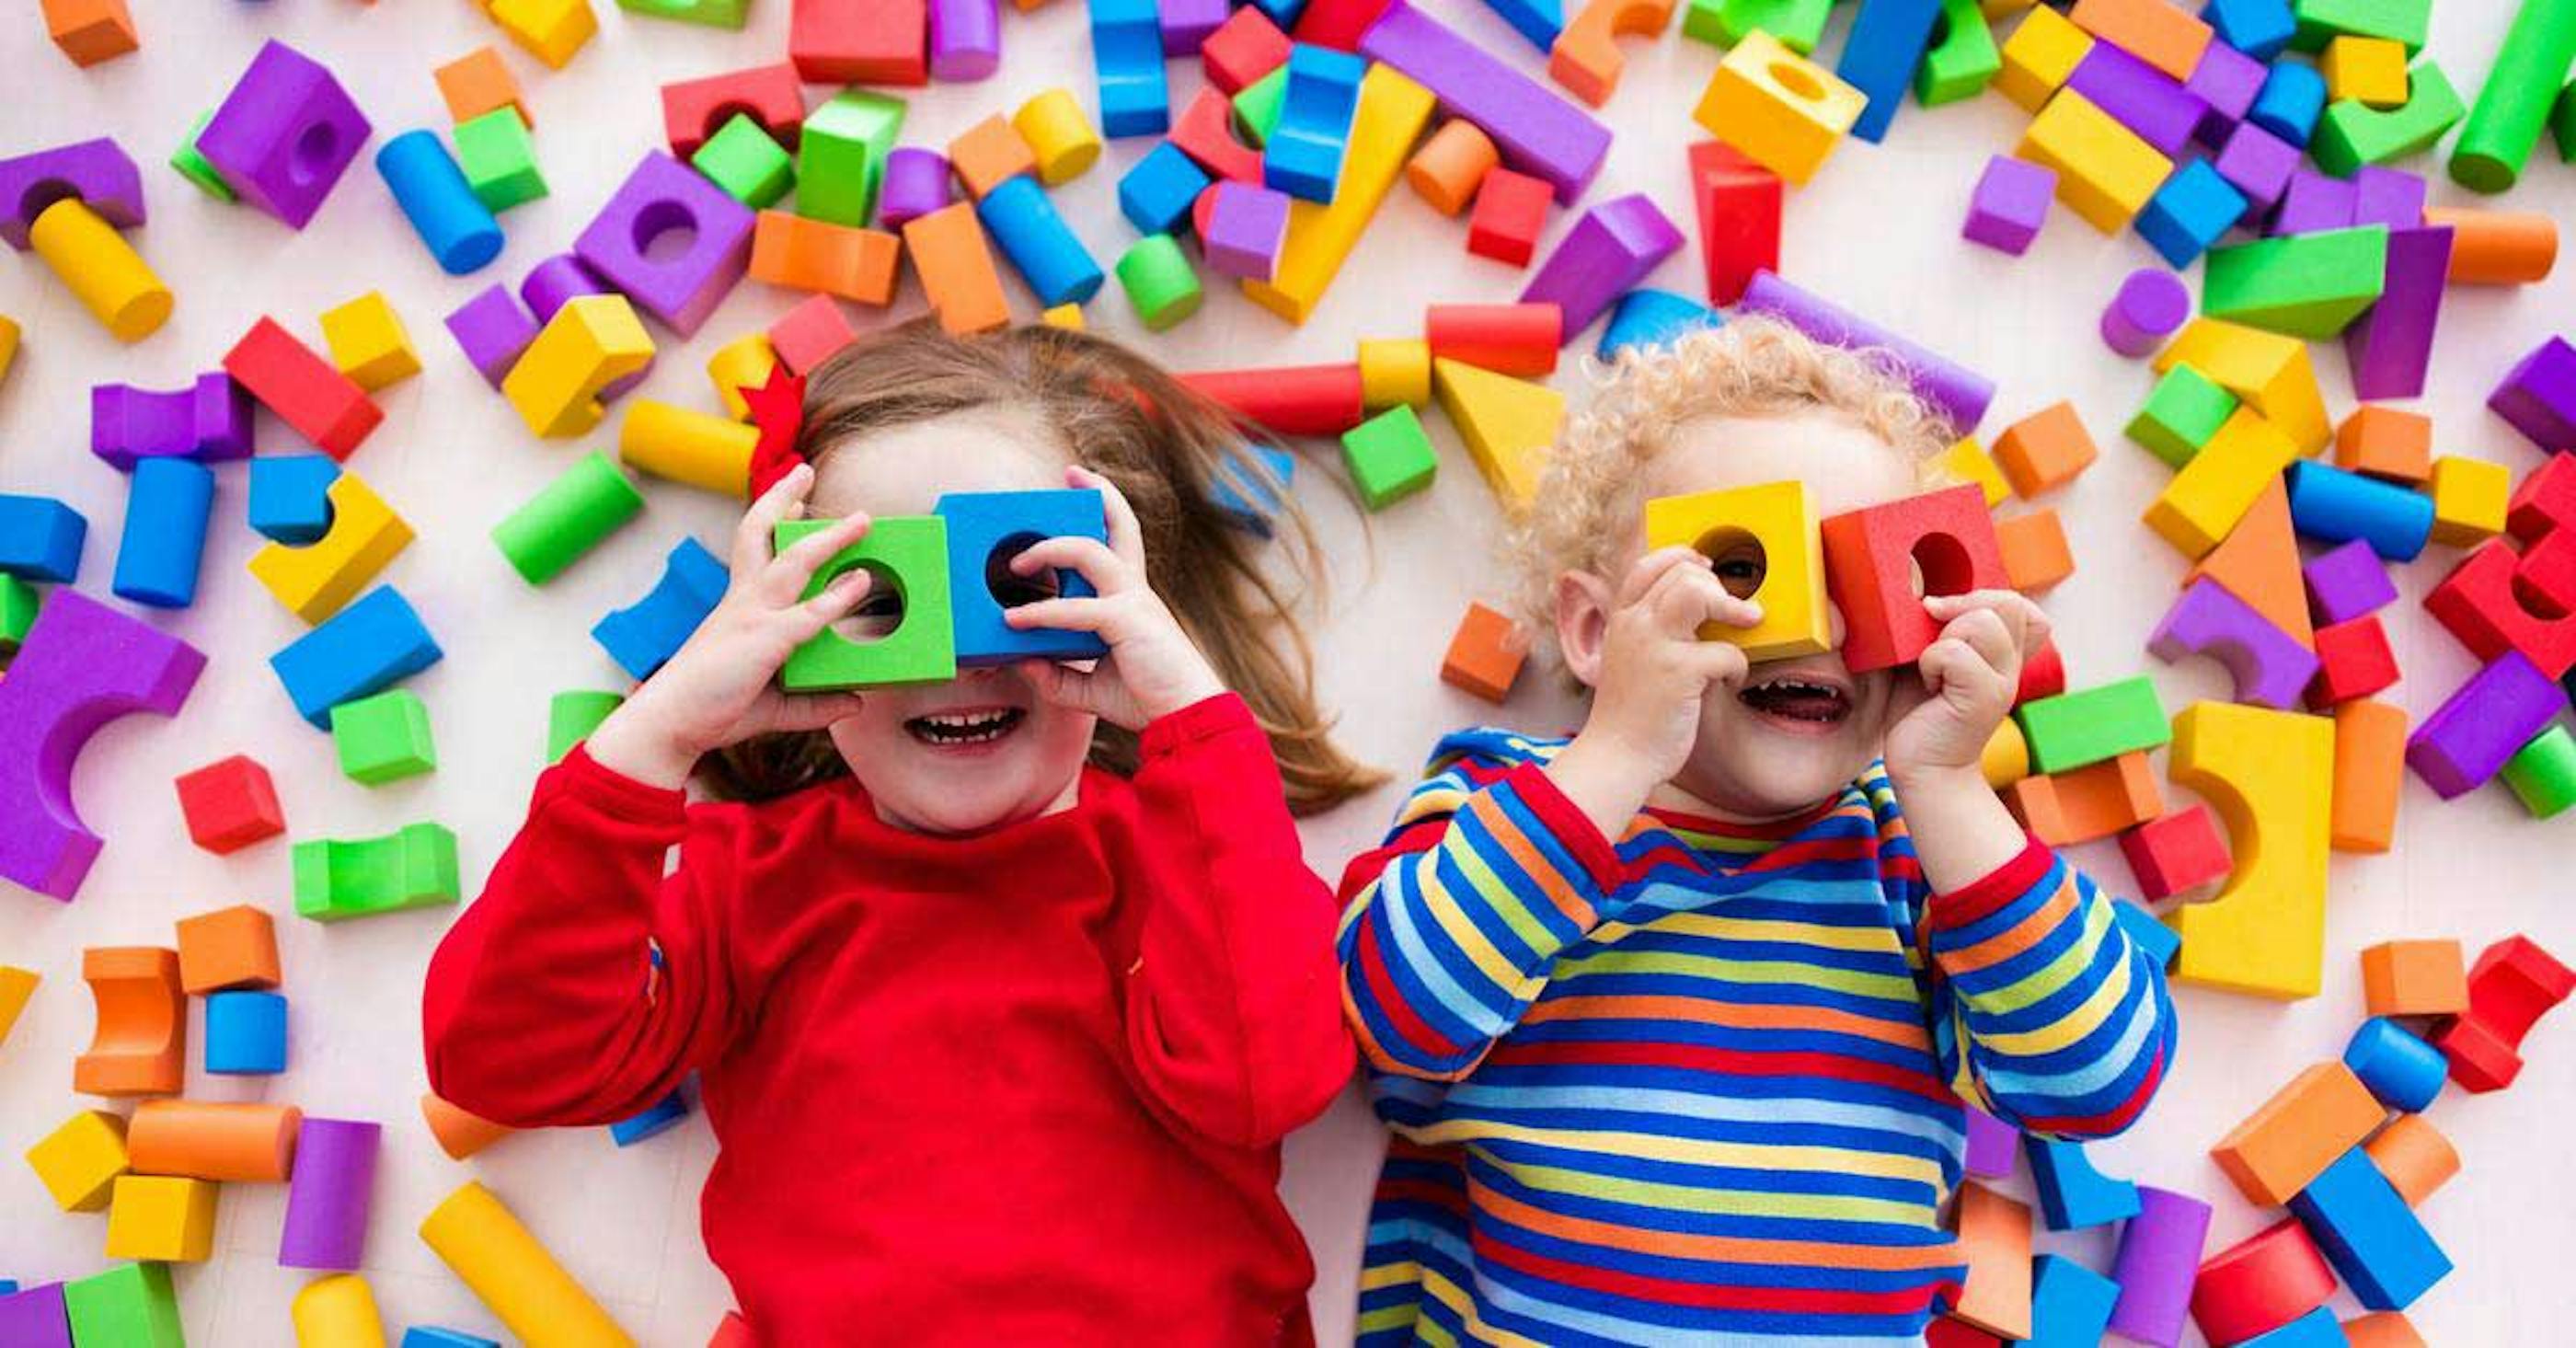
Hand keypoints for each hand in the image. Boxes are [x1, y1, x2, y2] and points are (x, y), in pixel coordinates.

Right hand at [586, 464, 876, 788]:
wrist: (670, 725)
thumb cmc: (712, 709)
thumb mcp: (775, 705)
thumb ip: (814, 703)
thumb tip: (854, 702)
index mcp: (738, 607)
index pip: (754, 549)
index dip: (773, 519)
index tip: (795, 499)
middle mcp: (743, 601)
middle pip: (761, 533)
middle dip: (783, 498)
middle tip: (805, 470)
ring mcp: (752, 616)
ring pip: (793, 562)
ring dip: (830, 539)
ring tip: (862, 521)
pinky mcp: (764, 640)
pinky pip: (807, 615)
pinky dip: (836, 598)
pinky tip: (861, 582)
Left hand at [1000, 465, 1225, 730]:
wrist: (1186, 717)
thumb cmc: (1148, 699)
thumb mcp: (1090, 688)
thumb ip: (1056, 676)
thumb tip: (1022, 664)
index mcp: (1132, 598)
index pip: (1121, 540)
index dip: (1107, 508)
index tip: (1082, 485)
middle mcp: (1135, 590)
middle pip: (1121, 524)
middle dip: (1097, 492)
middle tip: (1069, 476)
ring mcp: (1133, 601)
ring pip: (1089, 552)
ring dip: (1048, 550)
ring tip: (1017, 562)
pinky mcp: (1127, 621)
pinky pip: (1077, 609)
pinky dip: (1044, 613)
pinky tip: (1016, 622)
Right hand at [1549, 548, 1760, 835]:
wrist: (1616, 756)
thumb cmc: (1630, 714)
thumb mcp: (1630, 660)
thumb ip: (1653, 633)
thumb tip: (1702, 610)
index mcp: (1621, 619)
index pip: (1650, 565)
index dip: (1684, 558)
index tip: (1708, 570)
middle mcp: (1634, 624)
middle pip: (1682, 572)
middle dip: (1717, 586)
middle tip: (1736, 609)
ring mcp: (1655, 645)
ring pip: (1698, 591)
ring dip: (1732, 605)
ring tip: (1749, 620)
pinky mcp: (1679, 671)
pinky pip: (1726, 650)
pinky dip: (1737, 666)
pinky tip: (1729, 683)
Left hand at [1884, 590, 2051, 789]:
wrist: (1923, 768)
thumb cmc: (1919, 714)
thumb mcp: (1927, 659)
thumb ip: (1935, 628)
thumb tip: (1921, 591)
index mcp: (2002, 653)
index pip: (2019, 604)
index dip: (1984, 596)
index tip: (1944, 616)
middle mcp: (2010, 665)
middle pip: (2007, 602)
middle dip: (1962, 607)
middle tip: (1932, 639)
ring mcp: (2002, 682)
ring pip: (1982, 623)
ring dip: (1943, 639)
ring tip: (1932, 669)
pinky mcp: (1984, 699)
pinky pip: (1954, 653)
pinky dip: (1931, 663)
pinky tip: (1929, 686)